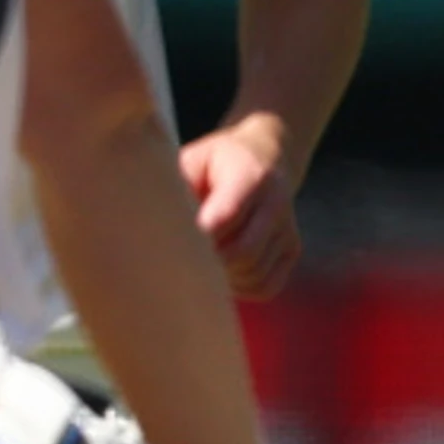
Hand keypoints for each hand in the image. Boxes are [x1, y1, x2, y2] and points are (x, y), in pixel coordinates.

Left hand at [180, 117, 301, 300]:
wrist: (265, 155)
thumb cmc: (214, 161)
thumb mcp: (193, 160)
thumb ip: (177, 188)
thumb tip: (150, 226)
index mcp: (250, 175)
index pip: (225, 217)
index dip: (198, 239)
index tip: (169, 247)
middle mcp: (276, 203)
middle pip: (242, 252)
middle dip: (208, 264)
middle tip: (178, 264)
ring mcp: (288, 229)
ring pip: (253, 273)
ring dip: (222, 279)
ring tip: (198, 264)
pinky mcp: (292, 249)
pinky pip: (265, 285)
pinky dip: (240, 287)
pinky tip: (221, 273)